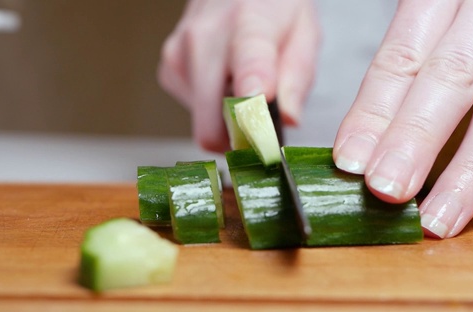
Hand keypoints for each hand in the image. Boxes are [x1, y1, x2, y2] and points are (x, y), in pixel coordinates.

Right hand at [158, 0, 320, 151]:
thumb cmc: (273, 8)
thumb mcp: (304, 33)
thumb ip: (297, 77)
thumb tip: (287, 118)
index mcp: (247, 24)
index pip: (247, 69)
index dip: (252, 107)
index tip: (260, 130)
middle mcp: (203, 39)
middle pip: (213, 124)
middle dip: (241, 138)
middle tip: (265, 132)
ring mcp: (179, 56)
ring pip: (204, 124)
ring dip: (229, 119)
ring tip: (246, 87)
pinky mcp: (169, 71)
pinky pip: (195, 113)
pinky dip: (215, 108)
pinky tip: (227, 81)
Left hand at [333, 0, 472, 237]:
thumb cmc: (471, 6)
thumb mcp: (428, 20)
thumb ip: (400, 73)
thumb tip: (360, 152)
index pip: (404, 56)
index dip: (375, 113)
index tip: (353, 163)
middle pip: (453, 78)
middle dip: (417, 142)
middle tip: (388, 191)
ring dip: (470, 174)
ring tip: (439, 220)